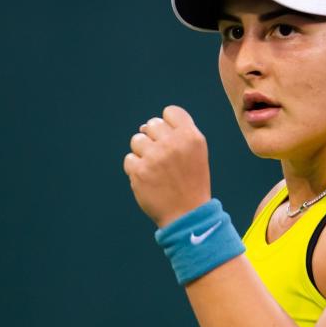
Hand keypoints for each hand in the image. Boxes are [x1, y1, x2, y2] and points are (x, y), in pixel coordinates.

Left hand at [123, 105, 211, 227]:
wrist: (187, 214)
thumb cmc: (191, 182)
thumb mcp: (196, 153)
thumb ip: (178, 134)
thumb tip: (145, 126)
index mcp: (191, 136)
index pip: (170, 112)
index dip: (169, 125)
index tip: (172, 141)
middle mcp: (173, 143)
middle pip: (152, 124)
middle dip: (155, 139)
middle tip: (164, 159)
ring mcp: (155, 157)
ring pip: (137, 140)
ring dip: (143, 153)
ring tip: (155, 169)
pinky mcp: (139, 171)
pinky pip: (129, 159)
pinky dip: (136, 169)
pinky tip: (149, 180)